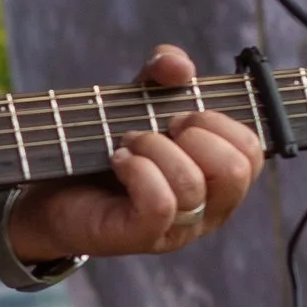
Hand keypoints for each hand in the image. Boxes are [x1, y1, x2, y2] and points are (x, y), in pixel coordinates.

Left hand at [4, 46, 260, 267]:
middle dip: (196, 132)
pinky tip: (119, 160)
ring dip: (154, 146)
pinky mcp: (144, 238)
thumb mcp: (139, 99)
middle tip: (161, 128)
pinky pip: (161, 203)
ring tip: (127, 142)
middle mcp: (209, 209)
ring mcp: (179, 229)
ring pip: (192, 183)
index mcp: (220, 178)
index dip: (220, 121)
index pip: (253, 150)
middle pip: (237, 169)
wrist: (53, 190)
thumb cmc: (107, 148)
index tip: (181, 114)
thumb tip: (180, 68)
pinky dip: (138, 169)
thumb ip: (163, 72)